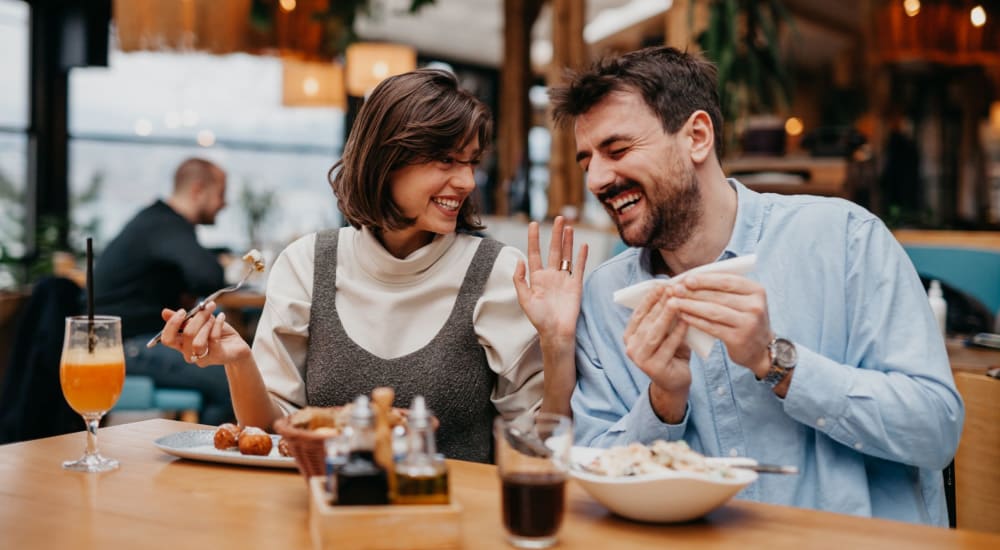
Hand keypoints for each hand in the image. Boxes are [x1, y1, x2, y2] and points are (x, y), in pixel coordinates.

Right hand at [159, 301, 251, 366]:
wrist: (236, 346)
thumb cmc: (216, 334)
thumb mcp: (200, 323)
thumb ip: (184, 319)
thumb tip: (164, 312)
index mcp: (181, 344)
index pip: (167, 339)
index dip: (172, 324)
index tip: (183, 311)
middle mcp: (189, 353)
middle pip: (186, 335)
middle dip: (197, 317)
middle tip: (205, 307)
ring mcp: (203, 358)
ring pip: (198, 342)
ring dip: (206, 324)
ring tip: (213, 316)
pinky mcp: (218, 357)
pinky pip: (214, 339)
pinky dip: (218, 324)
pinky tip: (222, 317)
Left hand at [513, 216, 588, 342]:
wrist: (556, 332)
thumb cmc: (539, 318)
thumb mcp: (524, 299)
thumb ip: (520, 280)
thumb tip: (519, 261)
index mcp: (537, 278)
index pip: (535, 253)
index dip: (534, 239)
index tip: (534, 224)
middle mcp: (551, 275)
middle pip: (554, 250)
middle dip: (556, 234)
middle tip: (559, 218)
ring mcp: (564, 279)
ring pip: (567, 255)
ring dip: (568, 241)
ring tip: (569, 226)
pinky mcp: (576, 285)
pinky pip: (579, 267)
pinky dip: (581, 256)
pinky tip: (583, 244)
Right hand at [623, 286, 691, 397]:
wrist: (675, 382)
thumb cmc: (671, 353)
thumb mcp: (665, 333)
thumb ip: (664, 317)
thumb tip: (673, 291)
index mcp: (629, 336)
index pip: (639, 313)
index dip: (649, 298)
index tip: (661, 284)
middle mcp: (631, 348)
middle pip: (647, 321)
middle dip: (660, 303)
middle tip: (672, 288)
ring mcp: (641, 359)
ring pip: (655, 333)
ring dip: (666, 316)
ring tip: (676, 301)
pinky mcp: (654, 368)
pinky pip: (668, 346)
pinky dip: (677, 332)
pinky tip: (686, 320)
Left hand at [671, 273, 772, 376]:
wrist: (760, 349)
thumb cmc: (744, 319)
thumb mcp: (743, 300)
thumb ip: (724, 288)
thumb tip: (691, 279)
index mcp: (756, 291)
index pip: (727, 281)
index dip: (705, 279)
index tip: (686, 279)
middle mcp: (755, 306)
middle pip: (718, 296)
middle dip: (693, 292)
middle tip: (674, 290)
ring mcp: (748, 324)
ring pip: (713, 311)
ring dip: (690, 306)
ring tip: (674, 302)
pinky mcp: (738, 339)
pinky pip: (711, 327)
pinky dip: (695, 320)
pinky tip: (683, 316)